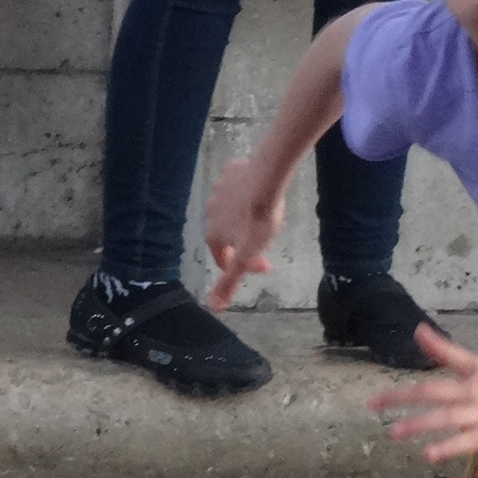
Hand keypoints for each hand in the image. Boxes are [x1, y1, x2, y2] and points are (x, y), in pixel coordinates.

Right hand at [203, 154, 282, 312]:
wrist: (267, 179)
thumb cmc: (259, 219)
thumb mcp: (247, 256)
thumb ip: (229, 282)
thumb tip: (213, 307)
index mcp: (214, 234)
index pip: (223, 258)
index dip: (242, 265)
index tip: (262, 266)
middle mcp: (211, 212)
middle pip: (227, 232)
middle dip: (243, 239)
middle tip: (265, 239)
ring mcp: (219, 189)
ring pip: (230, 207)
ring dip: (243, 213)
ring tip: (263, 214)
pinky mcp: (231, 170)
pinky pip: (236, 182)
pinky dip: (244, 189)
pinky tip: (259, 189)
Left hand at [369, 326, 477, 477]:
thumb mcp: (477, 364)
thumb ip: (445, 350)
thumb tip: (417, 329)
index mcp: (472, 387)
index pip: (431, 388)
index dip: (403, 395)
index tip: (374, 404)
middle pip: (447, 414)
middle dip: (420, 423)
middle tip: (391, 433)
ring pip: (470, 441)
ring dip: (450, 448)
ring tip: (427, 455)